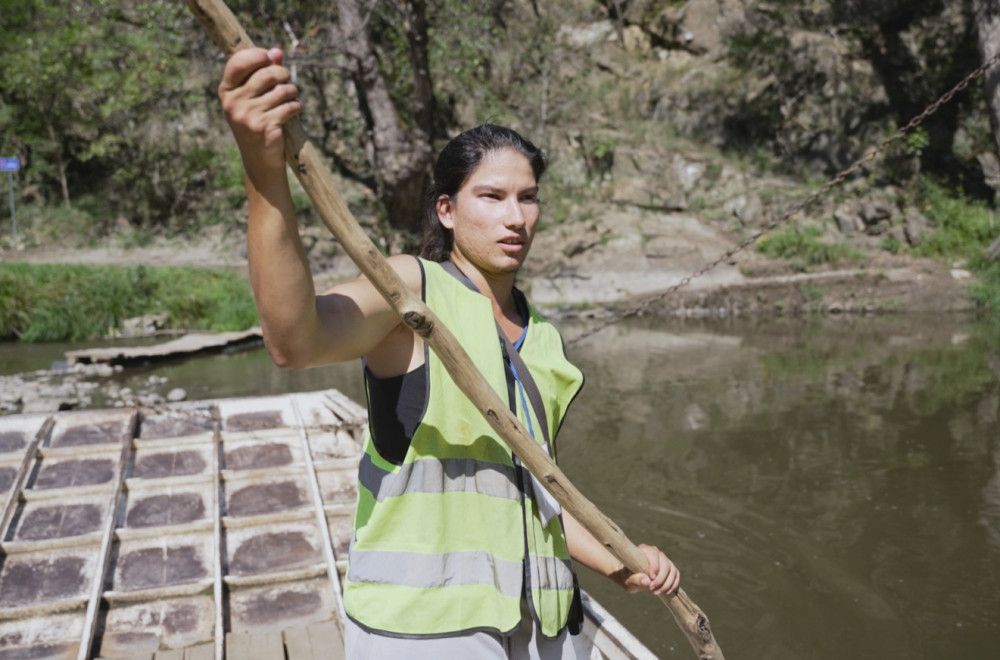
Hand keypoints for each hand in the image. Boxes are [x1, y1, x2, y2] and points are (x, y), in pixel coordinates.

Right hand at [218, 47, 300, 180]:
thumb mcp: (254, 98)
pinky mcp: (264, 126)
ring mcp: (248, 115)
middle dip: (282, 74)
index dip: (257, 55)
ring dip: (292, 92)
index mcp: (226, 91)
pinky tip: (293, 111)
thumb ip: (263, 73)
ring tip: (291, 97)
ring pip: (281, 90)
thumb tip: (277, 52)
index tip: (270, 56)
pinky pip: (289, 106)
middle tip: (287, 80)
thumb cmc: (257, 123)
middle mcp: (233, 102)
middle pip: (266, 74)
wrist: (259, 160)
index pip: (237, 62)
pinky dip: (296, 107)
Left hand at [617, 544, 679, 595]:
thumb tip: (647, 581)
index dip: (654, 567)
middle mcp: (655, 552)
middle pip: (665, 564)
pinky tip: (666, 592)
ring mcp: (663, 559)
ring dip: (667, 584)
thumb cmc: (626, 576)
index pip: (653, 554)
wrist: (629, 576)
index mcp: (643, 550)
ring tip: (656, 592)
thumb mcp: (626, 580)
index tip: (651, 580)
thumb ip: (635, 579)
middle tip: (652, 590)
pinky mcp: (669, 567)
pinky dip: (673, 584)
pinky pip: (676, 574)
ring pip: (672, 570)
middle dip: (660, 579)